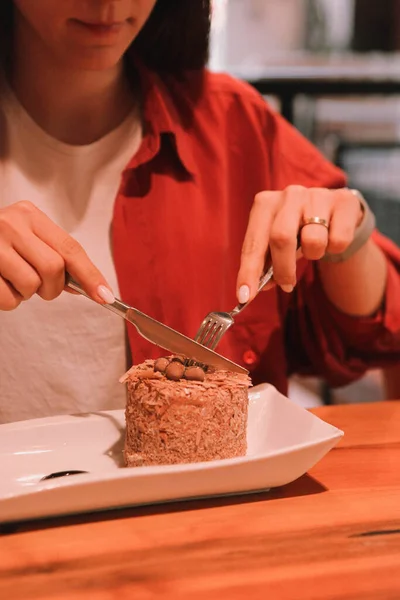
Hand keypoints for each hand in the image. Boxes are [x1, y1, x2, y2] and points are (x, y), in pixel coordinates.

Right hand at [0, 201, 114, 310]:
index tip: (106, 297)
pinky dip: (10, 301)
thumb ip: (57, 257)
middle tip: (42, 289)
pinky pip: (8, 299)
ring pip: (31, 284)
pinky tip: (1, 285)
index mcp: (30, 215)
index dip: (91, 276)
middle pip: (53, 268)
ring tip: (15, 282)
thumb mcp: (29, 239)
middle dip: (53, 288)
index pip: (70, 248)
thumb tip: (92, 288)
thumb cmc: (1, 244)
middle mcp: (10, 223)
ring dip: (28, 294)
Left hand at [237, 186, 362, 301]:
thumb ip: (264, 264)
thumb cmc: (298, 230)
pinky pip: (338, 240)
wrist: (335, 211)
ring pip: (314, 241)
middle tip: (286, 286)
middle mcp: (290, 194)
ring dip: (313, 255)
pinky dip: (335, 249)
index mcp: (265, 204)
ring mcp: (317, 195)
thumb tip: (252, 290)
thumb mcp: (277, 244)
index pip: (253, 242)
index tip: (244, 296)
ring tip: (313, 248)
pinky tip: (332, 237)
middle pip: (281, 238)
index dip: (248, 271)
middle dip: (283, 269)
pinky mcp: (344, 202)